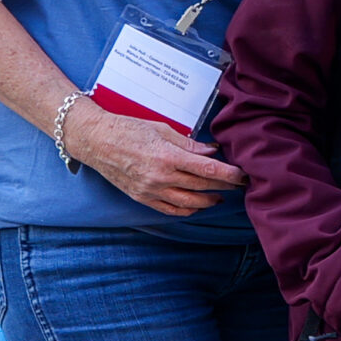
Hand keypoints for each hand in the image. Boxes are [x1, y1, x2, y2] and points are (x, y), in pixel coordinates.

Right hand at [66, 99, 244, 216]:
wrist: (95, 141)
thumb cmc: (128, 129)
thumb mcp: (163, 130)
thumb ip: (190, 144)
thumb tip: (212, 152)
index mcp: (168, 157)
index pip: (208, 170)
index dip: (230, 175)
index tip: (244, 176)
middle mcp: (160, 177)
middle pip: (203, 187)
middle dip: (225, 186)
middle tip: (239, 184)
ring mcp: (150, 190)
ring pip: (190, 204)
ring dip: (209, 201)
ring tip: (219, 196)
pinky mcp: (141, 198)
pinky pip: (170, 210)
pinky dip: (188, 210)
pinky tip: (197, 205)